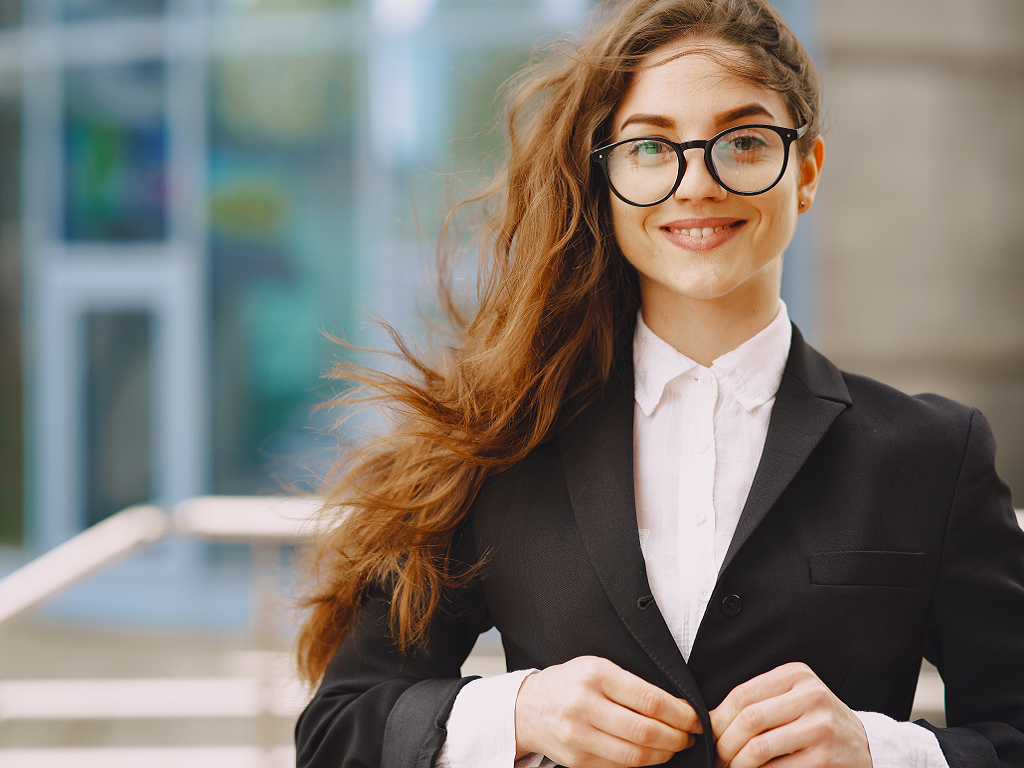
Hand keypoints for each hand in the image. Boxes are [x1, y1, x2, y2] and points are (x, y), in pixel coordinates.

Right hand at [513, 656, 700, 767]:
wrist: (529, 707)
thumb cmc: (571, 683)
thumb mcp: (598, 668)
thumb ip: (633, 684)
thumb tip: (677, 706)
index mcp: (595, 675)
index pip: (649, 699)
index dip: (680, 713)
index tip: (695, 717)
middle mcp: (585, 705)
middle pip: (645, 731)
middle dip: (677, 737)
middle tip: (690, 735)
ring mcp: (579, 736)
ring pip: (635, 755)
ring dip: (664, 753)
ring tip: (675, 745)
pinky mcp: (578, 760)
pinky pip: (620, 766)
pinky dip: (642, 762)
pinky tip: (652, 754)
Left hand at [710, 662, 870, 767]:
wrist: (863, 746)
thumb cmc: (816, 722)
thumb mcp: (792, 698)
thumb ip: (758, 702)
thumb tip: (710, 719)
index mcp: (796, 675)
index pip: (743, 695)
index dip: (718, 718)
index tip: (708, 735)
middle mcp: (811, 696)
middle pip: (749, 720)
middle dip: (725, 744)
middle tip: (717, 758)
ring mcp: (821, 728)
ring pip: (759, 748)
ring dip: (738, 764)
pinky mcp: (826, 758)